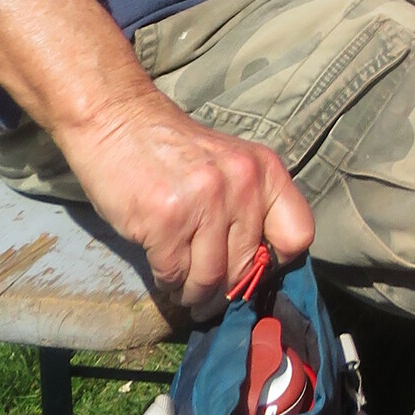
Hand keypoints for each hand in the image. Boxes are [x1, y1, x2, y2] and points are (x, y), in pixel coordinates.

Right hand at [58, 93, 312, 321]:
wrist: (116, 119)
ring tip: (184, 289)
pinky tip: (162, 269)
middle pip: (247, 267)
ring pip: (211, 279)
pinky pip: (174, 275)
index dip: (275, 263)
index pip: (298, 234)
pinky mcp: (167, 219)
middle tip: (207, 295)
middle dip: (225, 290)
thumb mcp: (227, 166)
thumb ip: (247, 206)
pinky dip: (167, 282)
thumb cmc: (171, 151)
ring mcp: (206, 200)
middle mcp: (243, 182)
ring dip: (195, 295)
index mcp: (265, 168)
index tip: (252, 271)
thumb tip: (258, 269)